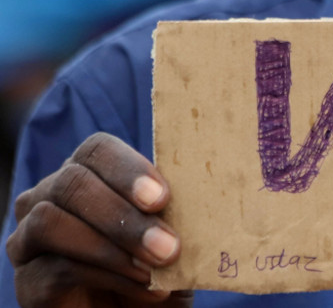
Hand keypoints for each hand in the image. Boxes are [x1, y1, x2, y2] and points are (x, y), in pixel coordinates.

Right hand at [6, 133, 192, 306]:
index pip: (97, 150)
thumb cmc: (158, 264)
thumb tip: (199, 191)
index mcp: (90, 173)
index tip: (161, 199)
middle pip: (72, 182)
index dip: (127, 169)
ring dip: (110, 246)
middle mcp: (50, 197)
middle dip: (123, 216)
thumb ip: (175, 209)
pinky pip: (55, 268)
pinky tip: (142, 288)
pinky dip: (106, 277)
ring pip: (51, 221)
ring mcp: (30, 238)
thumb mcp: (173, 232)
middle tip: (168, 247)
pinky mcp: (27, 280)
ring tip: (154, 270)